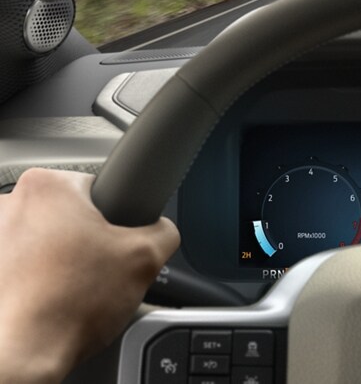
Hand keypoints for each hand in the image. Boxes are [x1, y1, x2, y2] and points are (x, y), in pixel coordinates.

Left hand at [0, 168, 179, 383]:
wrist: (22, 356)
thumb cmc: (68, 304)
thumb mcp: (146, 258)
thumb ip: (164, 231)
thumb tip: (162, 231)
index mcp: (48, 186)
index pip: (97, 188)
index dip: (115, 219)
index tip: (113, 244)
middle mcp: (7, 203)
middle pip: (66, 214)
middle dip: (83, 239)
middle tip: (96, 270)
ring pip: (39, 240)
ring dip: (54, 258)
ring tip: (68, 289)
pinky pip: (16, 264)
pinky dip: (30, 278)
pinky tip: (45, 300)